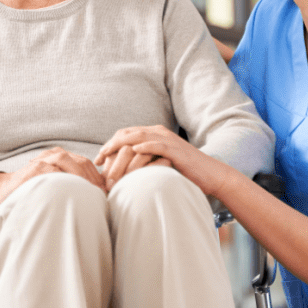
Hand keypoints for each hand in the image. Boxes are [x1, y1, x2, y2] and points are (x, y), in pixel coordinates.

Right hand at [0, 147, 104, 209]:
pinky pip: (53, 172)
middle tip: (102, 195)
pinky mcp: (35, 169)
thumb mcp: (56, 184)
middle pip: (81, 162)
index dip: (98, 177)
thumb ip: (73, 184)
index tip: (107, 192)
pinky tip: (72, 192)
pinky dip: (64, 180)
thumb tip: (99, 196)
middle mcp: (54, 155)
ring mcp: (44, 160)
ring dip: (82, 178)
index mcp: (62, 157)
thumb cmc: (34, 190)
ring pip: (69, 162)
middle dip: (94, 178)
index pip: (87, 163)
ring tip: (91, 193)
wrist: (5, 190)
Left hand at [97, 125, 239, 196]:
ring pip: (138, 137)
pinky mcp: (176, 149)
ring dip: (121, 146)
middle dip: (110, 145)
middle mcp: (158, 133)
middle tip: (97, 159)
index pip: (125, 135)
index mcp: (153, 135)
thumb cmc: (183, 174)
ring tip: (107, 155)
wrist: (209, 175)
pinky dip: (145, 146)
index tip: (97, 160)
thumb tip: (122, 174)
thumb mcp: (158, 166)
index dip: (109, 145)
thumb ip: (143, 164)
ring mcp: (167, 140)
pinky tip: (134, 152)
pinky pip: (157, 145)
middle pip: (127, 133)